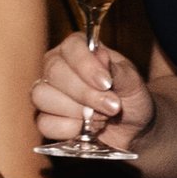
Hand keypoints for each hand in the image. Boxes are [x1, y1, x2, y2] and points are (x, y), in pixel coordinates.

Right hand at [32, 29, 149, 153]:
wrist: (132, 128)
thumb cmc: (130, 97)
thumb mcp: (132, 82)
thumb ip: (117, 70)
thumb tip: (101, 57)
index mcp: (77, 49)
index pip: (71, 48)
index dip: (87, 67)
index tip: (107, 83)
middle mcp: (56, 66)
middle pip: (54, 73)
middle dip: (85, 94)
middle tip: (112, 106)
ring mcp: (46, 93)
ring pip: (43, 97)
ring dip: (76, 111)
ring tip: (101, 118)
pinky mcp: (44, 119)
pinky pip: (45, 123)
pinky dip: (70, 129)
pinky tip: (87, 129)